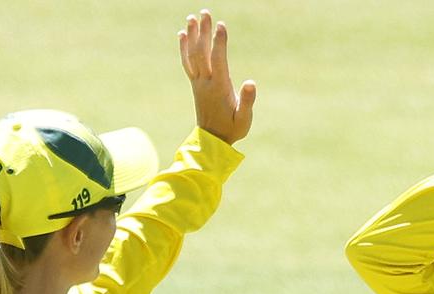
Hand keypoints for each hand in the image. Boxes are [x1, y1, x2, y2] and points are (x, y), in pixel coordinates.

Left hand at [178, 9, 256, 144]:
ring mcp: (198, 83)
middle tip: (204, 12)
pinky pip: (187, 63)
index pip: (217, 60)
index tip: (220, 25)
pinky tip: (182, 35)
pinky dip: (184, 48)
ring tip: (191, 18)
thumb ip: (247, 101)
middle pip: (202, 53)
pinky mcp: (195, 85)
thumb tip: (251, 82)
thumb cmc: (232, 129)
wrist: (212, 140)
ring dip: (192, 36)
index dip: (219, 42)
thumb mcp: (244, 119)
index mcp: (219, 88)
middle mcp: (205, 83)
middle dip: (203, 32)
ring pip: (192, 56)